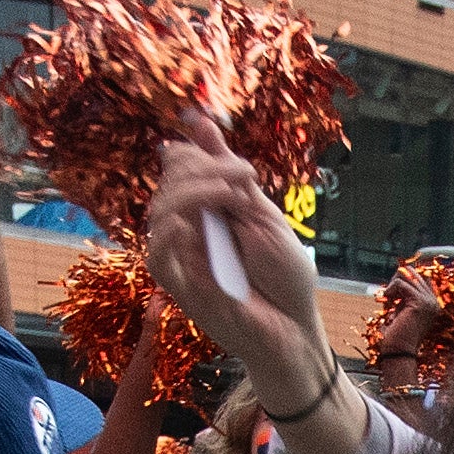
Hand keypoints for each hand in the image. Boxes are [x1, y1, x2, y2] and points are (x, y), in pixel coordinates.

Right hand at [148, 103, 327, 403]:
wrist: (295, 329)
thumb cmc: (284, 277)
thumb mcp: (262, 213)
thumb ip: (229, 174)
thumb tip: (199, 124)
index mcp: (209, 209)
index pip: (181, 166)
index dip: (203, 155)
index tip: (246, 169)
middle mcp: (190, 229)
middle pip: (169, 183)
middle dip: (202, 168)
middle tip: (244, 177)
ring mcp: (182, 258)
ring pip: (159, 212)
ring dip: (192, 192)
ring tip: (231, 193)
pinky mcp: (179, 287)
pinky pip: (157, 254)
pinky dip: (171, 232)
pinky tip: (195, 224)